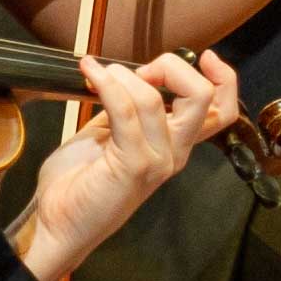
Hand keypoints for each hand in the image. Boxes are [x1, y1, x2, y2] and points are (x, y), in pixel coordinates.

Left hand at [9, 49, 236, 280]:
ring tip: (98, 75)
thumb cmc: (79, 181)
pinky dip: (107, 84)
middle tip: (139, 71)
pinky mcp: (134, 164)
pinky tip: (90, 74)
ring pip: (156, 98)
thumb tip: (125, 73)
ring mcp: (157, 161)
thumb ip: (127, 108)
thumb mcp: (108, 134)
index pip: (222, 111)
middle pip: (203, 97)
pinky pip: (125, 110)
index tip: (204, 57)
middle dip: (171, 67)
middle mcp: (174, 153)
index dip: (224, 78)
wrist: (56, 223)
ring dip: (123, 76)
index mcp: (174, 144)